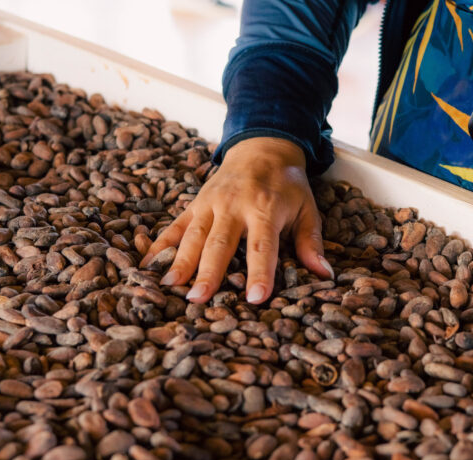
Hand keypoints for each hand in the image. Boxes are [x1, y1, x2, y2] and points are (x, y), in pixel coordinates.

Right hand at [140, 136, 333, 303]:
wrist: (262, 147)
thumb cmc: (287, 185)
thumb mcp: (307, 209)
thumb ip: (311, 242)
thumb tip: (325, 275)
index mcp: (265, 209)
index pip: (262, 245)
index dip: (260, 272)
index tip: (256, 298)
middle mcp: (234, 206)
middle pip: (220, 243)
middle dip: (208, 271)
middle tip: (198, 299)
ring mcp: (210, 204)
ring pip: (193, 235)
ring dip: (180, 261)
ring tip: (169, 286)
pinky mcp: (195, 204)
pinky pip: (175, 225)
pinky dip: (160, 244)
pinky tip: (147, 265)